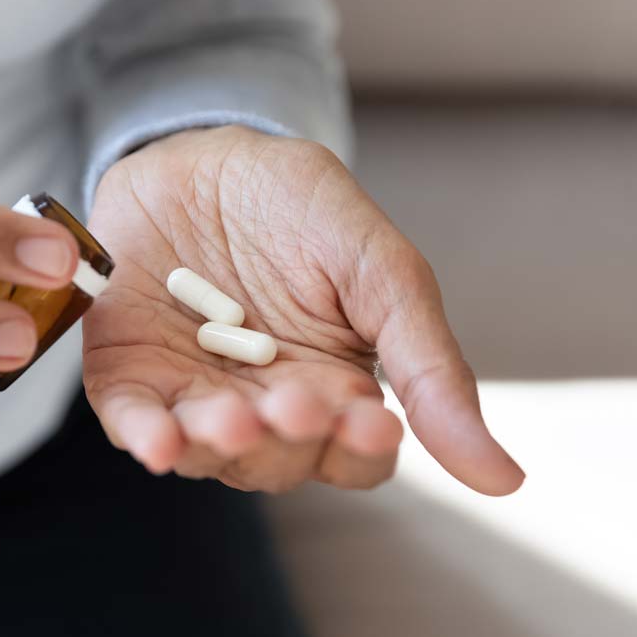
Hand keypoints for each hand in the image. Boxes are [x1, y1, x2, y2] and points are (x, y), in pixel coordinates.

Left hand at [82, 126, 523, 494]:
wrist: (200, 154)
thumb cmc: (299, 209)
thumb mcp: (378, 268)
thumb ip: (429, 365)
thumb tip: (507, 482)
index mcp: (333, 391)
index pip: (355, 456)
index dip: (361, 449)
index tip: (372, 420)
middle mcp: (263, 408)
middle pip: (280, 463)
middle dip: (286, 440)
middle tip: (291, 402)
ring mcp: (192, 396)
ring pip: (208, 451)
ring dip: (219, 444)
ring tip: (230, 418)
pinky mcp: (129, 376)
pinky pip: (133, 422)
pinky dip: (146, 436)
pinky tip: (159, 441)